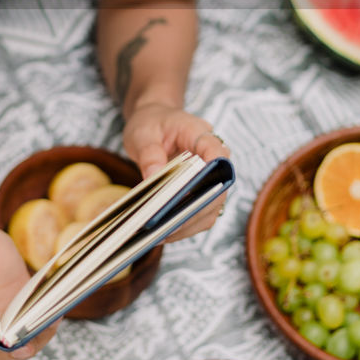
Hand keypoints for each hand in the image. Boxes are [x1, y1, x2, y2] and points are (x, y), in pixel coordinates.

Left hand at [122, 102, 229, 241]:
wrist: (154, 123)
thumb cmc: (150, 124)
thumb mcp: (143, 132)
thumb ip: (149, 152)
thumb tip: (154, 175)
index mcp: (199, 133)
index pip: (215, 150)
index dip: (213, 169)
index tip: (198, 187)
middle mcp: (211, 158)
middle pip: (217, 188)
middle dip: (195, 209)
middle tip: (169, 225)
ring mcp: (209, 178)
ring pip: (211, 207)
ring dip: (189, 224)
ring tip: (161, 236)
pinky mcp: (200, 193)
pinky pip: (199, 215)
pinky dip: (183, 227)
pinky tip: (161, 235)